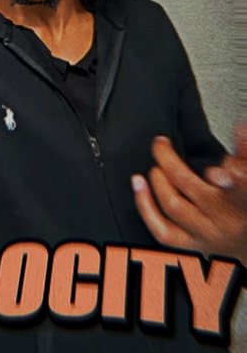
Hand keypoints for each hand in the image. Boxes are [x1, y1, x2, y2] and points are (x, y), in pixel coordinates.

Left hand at [131, 131, 246, 264]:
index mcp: (243, 199)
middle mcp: (224, 219)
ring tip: (155, 164)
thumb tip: (239, 128)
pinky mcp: (191, 247)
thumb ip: (244, 155)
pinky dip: (145, 206)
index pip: (239, 186)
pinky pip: (162, 230)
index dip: (231, 174)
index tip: (218, 166)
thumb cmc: (246, 209)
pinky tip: (139, 185)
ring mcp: (206, 235)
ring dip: (157, 179)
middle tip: (160, 144)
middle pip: (190, 186)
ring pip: (173, 205)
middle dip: (168, 160)